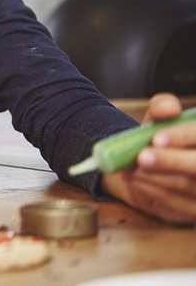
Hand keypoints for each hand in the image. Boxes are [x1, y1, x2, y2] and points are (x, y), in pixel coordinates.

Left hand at [102, 93, 195, 224]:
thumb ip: (163, 107)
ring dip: (154, 176)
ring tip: (129, 166)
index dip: (181, 137)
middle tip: (142, 157)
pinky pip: (176, 204)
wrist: (150, 166)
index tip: (156, 138)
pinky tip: (132, 178)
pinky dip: (151, 190)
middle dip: (169, 161)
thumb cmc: (160, 138)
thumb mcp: (159, 118)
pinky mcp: (194, 211)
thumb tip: (168, 109)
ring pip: (187, 185)